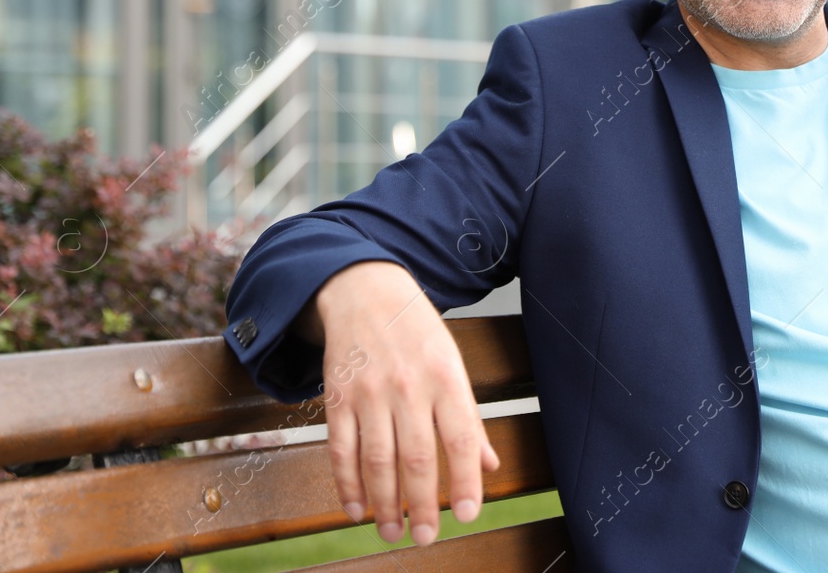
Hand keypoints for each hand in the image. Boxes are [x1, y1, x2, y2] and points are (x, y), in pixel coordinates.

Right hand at [313, 261, 500, 545]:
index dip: (466, 481)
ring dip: (385, 504)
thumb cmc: (416, 330)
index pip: (461, 439)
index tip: (468, 514)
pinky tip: (358, 508)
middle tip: (426, 537)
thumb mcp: (453, 362)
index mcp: (446, 377)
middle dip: (422, 505)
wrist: (364, 290)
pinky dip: (348, 484)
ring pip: (377, 461)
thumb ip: (469, 416)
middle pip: (417, 458)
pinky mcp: (337, 397)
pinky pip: (341, 449)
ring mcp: (369, 393)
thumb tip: (490, 464)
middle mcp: (408, 386)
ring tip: (393, 532)